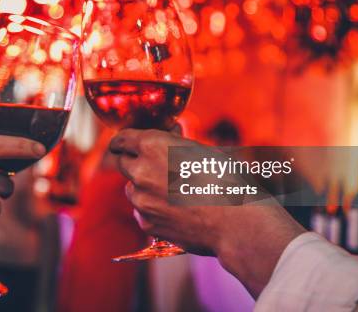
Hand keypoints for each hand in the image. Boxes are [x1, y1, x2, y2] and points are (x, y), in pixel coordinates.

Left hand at [109, 129, 304, 296]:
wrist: (236, 222)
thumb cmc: (226, 180)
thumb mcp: (201, 149)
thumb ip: (175, 142)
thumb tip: (168, 134)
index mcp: (151, 145)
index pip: (122, 140)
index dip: (122, 142)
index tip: (122, 145)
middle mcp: (141, 171)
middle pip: (122, 164)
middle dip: (133, 163)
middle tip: (150, 166)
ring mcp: (142, 200)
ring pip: (132, 190)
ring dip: (144, 188)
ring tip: (172, 191)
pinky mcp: (147, 224)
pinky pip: (142, 212)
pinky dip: (153, 210)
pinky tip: (176, 210)